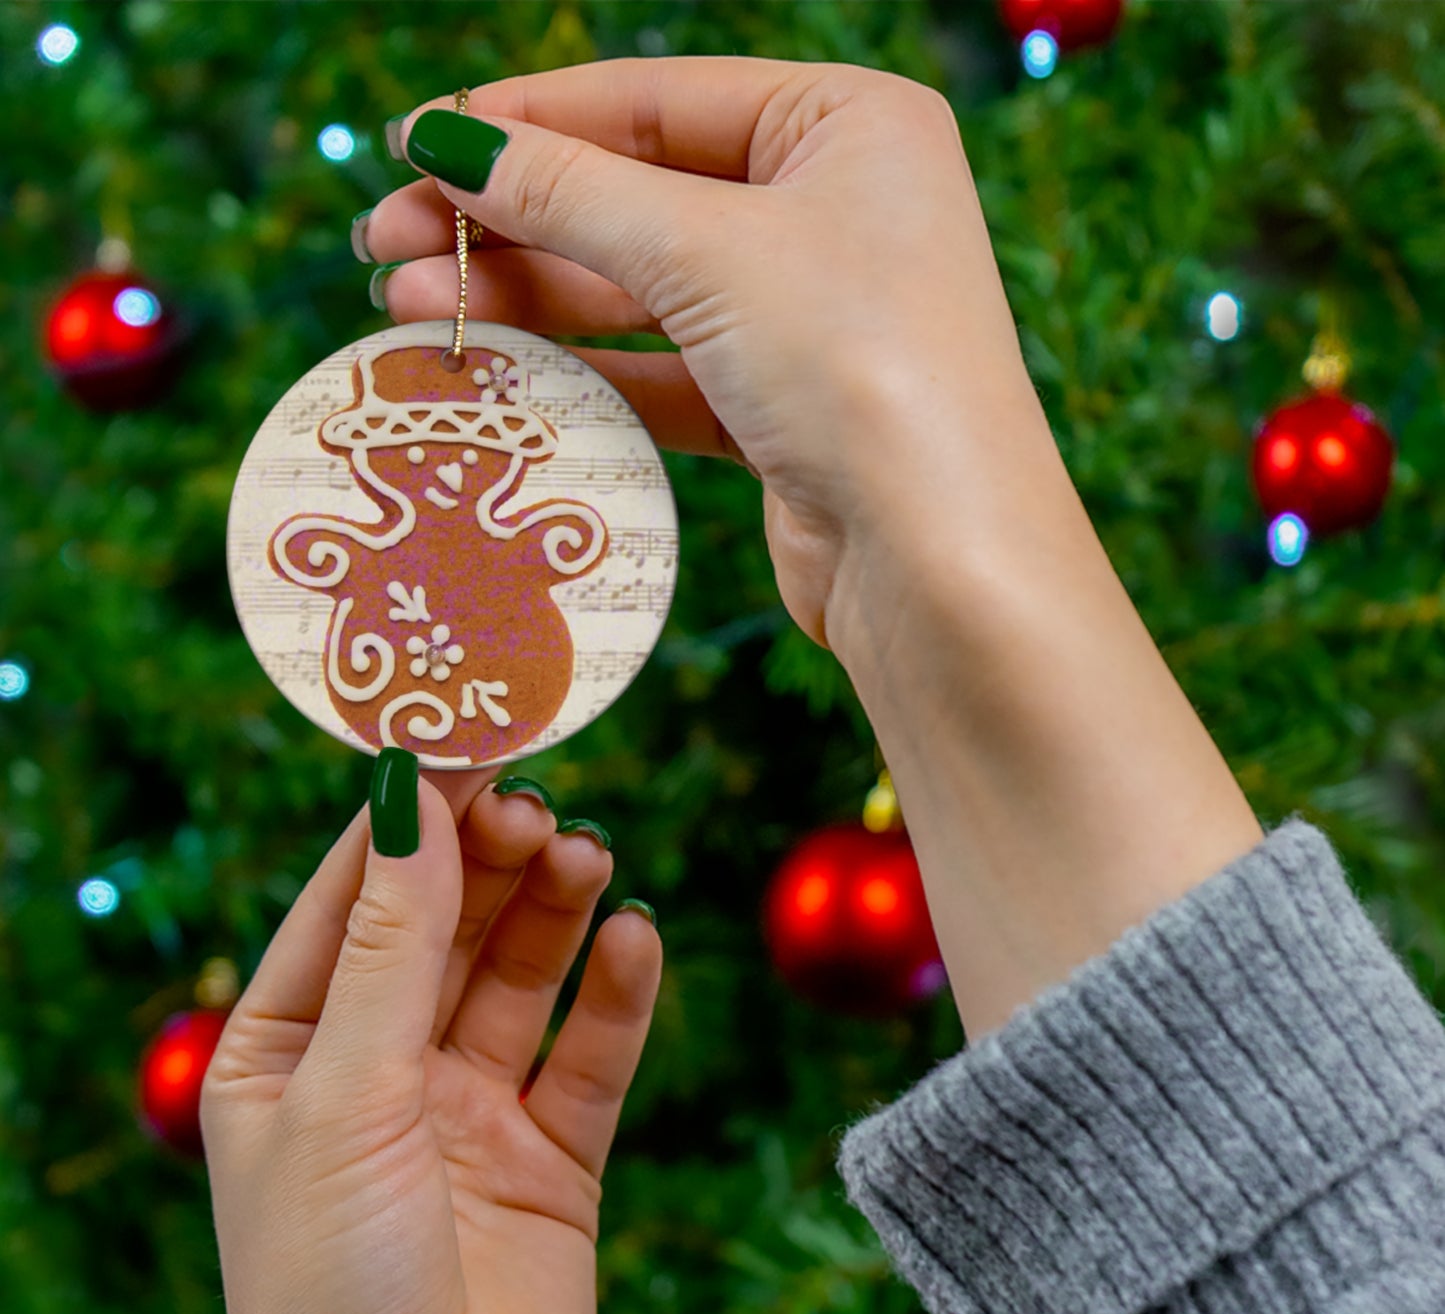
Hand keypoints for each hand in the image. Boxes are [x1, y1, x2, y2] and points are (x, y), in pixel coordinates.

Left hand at [201, 767, 660, 1313]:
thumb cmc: (332, 1292)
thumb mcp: (346, 1095)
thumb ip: (392, 944)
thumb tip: (412, 797)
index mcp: (289, 1051)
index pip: (353, 898)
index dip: (409, 817)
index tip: (468, 737)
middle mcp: (379, 1070)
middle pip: (446, 925)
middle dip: (490, 860)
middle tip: (538, 805)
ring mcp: (469, 1112)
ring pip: (521, 976)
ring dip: (555, 910)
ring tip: (587, 856)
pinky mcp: (552, 1159)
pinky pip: (591, 1054)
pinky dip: (617, 994)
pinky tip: (635, 940)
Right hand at [361, 57, 1052, 653]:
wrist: (939, 562)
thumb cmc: (857, 366)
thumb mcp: (706, 252)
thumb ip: (571, 193)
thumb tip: (448, 141)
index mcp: (846, 125)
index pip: (655, 100)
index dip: (526, 120)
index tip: (414, 143)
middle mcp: (834, 210)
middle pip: (637, 195)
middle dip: (508, 219)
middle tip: (385, 241)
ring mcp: (808, 315)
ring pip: (640, 289)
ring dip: (526, 297)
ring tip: (406, 307)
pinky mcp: (781, 409)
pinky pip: (662, 371)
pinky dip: (581, 371)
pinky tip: (493, 368)